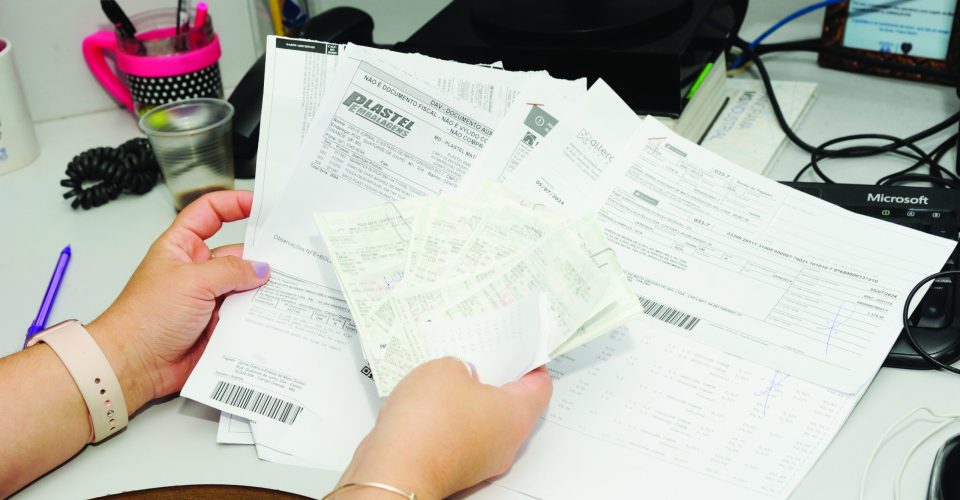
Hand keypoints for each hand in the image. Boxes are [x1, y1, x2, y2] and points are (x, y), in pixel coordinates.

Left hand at [87, 191, 269, 412]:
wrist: (134, 364)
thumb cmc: (144, 317)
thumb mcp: (192, 281)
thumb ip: (231, 271)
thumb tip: (261, 269)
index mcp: (182, 247)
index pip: (210, 213)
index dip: (234, 203)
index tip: (261, 204)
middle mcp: (197, 270)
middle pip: (237, 252)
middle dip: (260, 254)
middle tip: (288, 254)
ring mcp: (209, 298)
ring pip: (245, 285)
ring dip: (261, 288)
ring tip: (284, 288)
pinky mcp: (218, 324)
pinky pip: (246, 314)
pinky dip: (260, 314)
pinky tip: (275, 313)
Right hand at [337, 358, 552, 498]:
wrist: (396, 471)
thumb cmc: (427, 426)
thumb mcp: (445, 368)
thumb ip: (460, 365)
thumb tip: (458, 374)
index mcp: (516, 415)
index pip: (540, 386)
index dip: (532, 364)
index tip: (525, 352)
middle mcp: (505, 444)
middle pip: (510, 406)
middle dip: (492, 381)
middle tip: (479, 359)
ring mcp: (481, 460)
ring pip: (482, 424)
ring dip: (466, 403)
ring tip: (444, 380)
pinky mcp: (456, 469)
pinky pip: (458, 438)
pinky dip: (447, 423)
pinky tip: (426, 407)